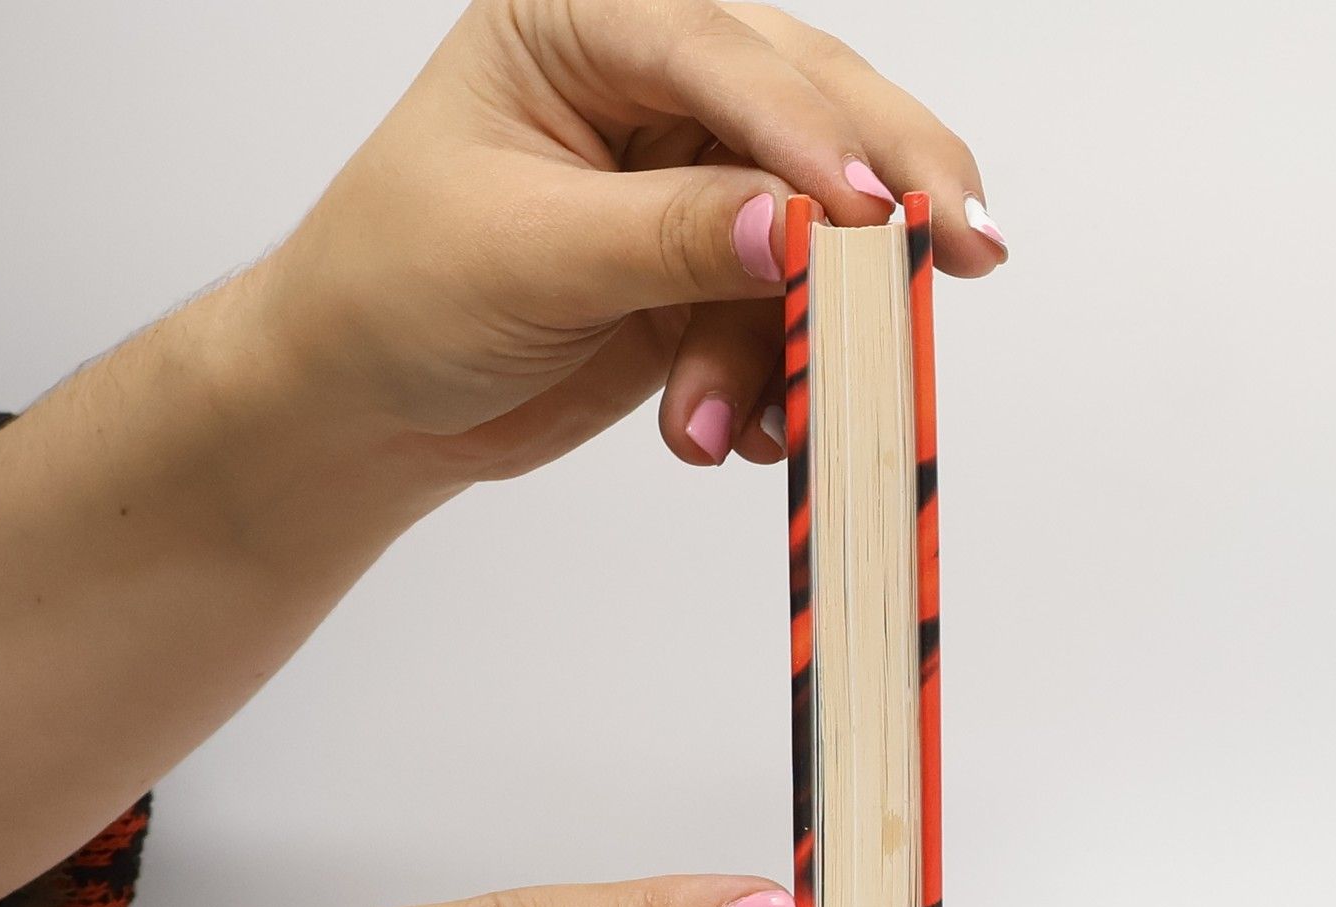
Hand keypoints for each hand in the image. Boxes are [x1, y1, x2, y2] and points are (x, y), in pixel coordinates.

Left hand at [254, 0, 1003, 480]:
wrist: (368, 408)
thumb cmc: (394, 293)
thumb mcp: (525, 254)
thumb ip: (667, 236)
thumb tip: (799, 225)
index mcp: (582, 21)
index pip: (720, 50)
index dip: (808, 127)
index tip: (877, 206)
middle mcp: (649, 83)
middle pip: (808, 112)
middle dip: (884, 198)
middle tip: (967, 250)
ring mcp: (687, 181)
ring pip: (807, 237)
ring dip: (784, 345)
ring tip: (719, 429)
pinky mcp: (706, 273)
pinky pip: (783, 317)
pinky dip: (770, 383)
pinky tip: (728, 435)